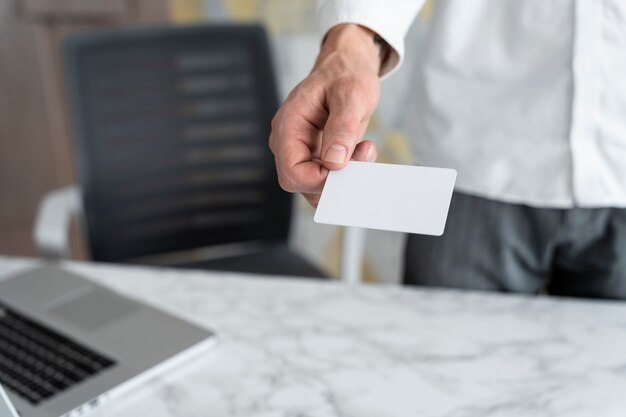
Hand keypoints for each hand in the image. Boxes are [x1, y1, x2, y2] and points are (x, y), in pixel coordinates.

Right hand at [269, 24, 381, 206]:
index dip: (319, 179)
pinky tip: (360, 152)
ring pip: (315, 186)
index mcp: (288, 126)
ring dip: (344, 177)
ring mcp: (300, 151)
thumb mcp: (351, 94)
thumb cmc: (346, 75)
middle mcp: (288, 143)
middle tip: (362, 154)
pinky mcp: (314, 156)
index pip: (292, 173)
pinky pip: (326, 179)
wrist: (346, 68)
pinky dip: (347, 174)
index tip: (346, 165)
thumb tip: (335, 162)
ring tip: (363, 149)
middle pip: (301, 183)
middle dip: (335, 179)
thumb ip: (342, 128)